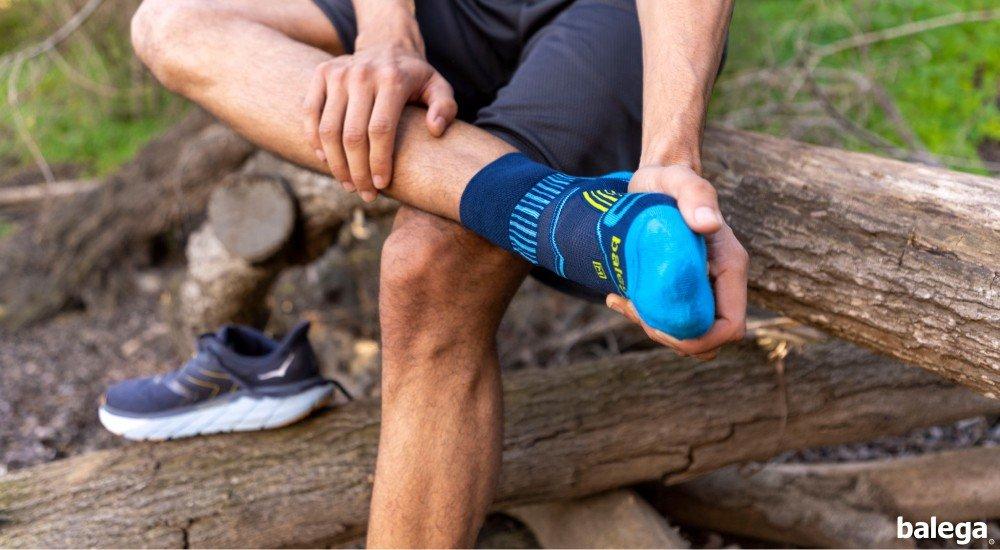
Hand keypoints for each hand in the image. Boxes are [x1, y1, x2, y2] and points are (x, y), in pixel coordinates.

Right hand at [302, 37, 456, 201]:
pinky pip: (310, 113)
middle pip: (352, 135)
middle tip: (365, 194)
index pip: (380, 130)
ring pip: (328, 130)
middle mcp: (362, 74)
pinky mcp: (321, 72)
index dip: (379, 162)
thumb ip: (444, 108)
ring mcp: (338, 72)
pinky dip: (314, 141)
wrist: (387, 44)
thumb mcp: (439, 87)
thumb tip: (434, 130)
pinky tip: (326, 161)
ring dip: (336, 164)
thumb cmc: (415, 77)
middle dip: (358, 172)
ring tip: (347, 184)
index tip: (382, 185)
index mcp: (392, 80)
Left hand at [606, 164, 748, 359]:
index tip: (660, 323)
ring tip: (622, 300)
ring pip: (688, 334)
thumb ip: (695, 195)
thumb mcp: (679, 181)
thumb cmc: (669, 180)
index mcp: (730, 266)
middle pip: (708, 339)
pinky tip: (617, 298)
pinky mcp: (681, 290)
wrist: (656, 181)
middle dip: (671, 337)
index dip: (699, 338)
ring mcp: (702, 289)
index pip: (730, 326)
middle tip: (635, 309)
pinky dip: (643, 318)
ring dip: (654, 329)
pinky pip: (671, 321)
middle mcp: (721, 282)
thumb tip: (707, 223)